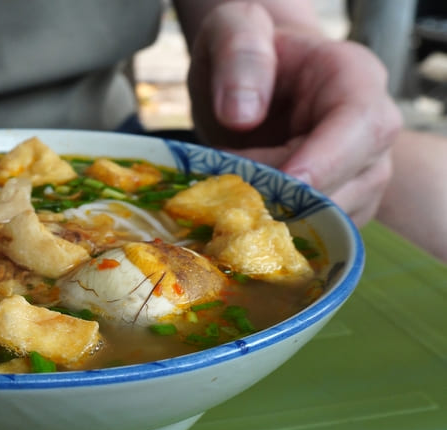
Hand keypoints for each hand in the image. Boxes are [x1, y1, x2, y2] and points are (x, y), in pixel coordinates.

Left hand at [186, 1, 401, 224]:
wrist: (248, 81)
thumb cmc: (245, 51)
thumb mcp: (232, 27)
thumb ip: (237, 54)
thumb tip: (241, 115)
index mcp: (353, 79)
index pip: (360, 127)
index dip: (323, 162)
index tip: (280, 184)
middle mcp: (370, 132)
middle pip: (348, 184)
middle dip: (284, 199)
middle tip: (224, 195)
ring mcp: (359, 175)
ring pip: (331, 219)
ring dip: (274, 220)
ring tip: (225, 199)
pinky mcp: (337, 208)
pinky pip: (314, 236)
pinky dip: (274, 237)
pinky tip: (237, 219)